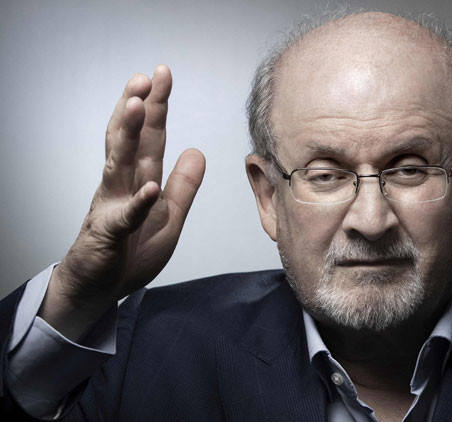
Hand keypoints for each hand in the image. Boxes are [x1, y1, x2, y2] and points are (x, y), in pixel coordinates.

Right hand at [40, 65, 205, 340]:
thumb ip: (183, 186)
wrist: (98, 289)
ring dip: (129, 135)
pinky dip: (137, 203)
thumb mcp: (168, 216)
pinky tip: (148, 188)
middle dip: (138, 107)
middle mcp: (122, 185)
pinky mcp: (109, 235)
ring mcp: (113, 207)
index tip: (162, 74)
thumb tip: (198, 150)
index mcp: (139, 179)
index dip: (156, 106)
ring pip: (120, 164)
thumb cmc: (130, 252)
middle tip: (147, 76)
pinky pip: (125, 217)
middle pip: (131, 140)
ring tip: (137, 106)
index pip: (149, 137)